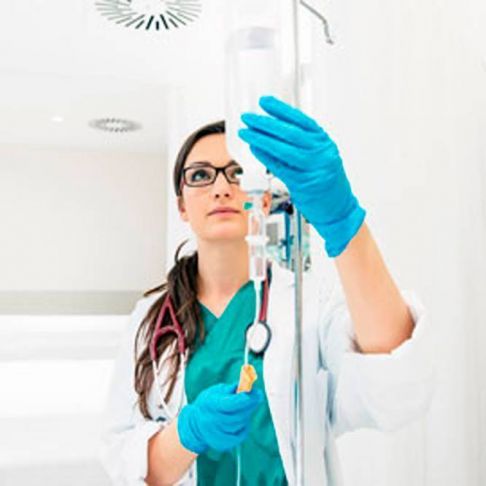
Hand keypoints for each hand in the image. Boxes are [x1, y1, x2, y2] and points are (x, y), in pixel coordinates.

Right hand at [177, 382, 262, 453]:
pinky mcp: (222, 443)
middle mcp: (212, 421)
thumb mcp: (215, 391)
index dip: (243, 399)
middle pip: (238, 415)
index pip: (229, 404)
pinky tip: (243, 420)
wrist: (195, 424)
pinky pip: (240, 435)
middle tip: (258, 396)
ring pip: (240, 424)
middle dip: (250, 404)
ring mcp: (216, 434)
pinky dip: (245, 427)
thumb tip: (246, 384)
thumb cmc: (208, 404)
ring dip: (246, 414)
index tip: (255, 392)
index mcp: (211, 405)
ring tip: (246, 407)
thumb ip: (230, 389)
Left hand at [238, 95, 365, 257]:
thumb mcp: (320, 157)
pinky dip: (266, 157)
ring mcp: (314, 169)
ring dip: (261, 139)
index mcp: (324, 143)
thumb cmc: (326, 182)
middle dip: (266, 124)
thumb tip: (273, 131)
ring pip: (283, 150)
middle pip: (290, 133)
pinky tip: (255, 149)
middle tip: (248, 118)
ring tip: (246, 132)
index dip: (281, 110)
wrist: (339, 209)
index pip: (301, 121)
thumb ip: (302, 145)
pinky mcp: (304, 185)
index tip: (264, 102)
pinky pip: (281, 168)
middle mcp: (321, 153)